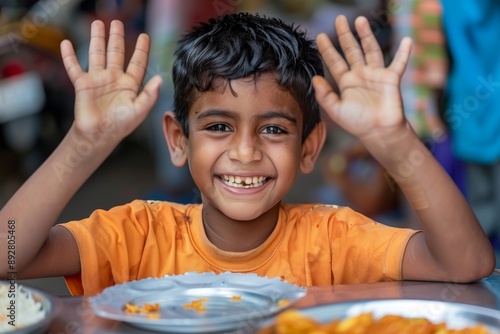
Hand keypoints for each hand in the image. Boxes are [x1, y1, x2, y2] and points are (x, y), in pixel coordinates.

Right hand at [60, 20, 160, 140]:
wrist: (99, 135)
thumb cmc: (121, 126)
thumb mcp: (139, 110)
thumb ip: (149, 95)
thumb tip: (159, 79)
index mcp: (130, 84)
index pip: (137, 63)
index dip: (141, 49)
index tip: (144, 36)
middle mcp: (114, 79)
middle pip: (116, 53)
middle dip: (117, 37)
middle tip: (117, 22)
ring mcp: (98, 80)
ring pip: (97, 54)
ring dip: (97, 39)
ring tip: (97, 24)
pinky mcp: (83, 85)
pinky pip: (74, 67)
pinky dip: (69, 56)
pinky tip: (66, 43)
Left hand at [313, 16, 411, 141]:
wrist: (379, 132)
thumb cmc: (357, 123)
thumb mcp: (336, 110)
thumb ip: (325, 96)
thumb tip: (315, 79)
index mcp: (346, 82)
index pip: (334, 61)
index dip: (327, 49)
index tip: (319, 35)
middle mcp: (360, 75)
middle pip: (351, 50)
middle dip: (345, 34)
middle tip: (339, 18)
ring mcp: (376, 75)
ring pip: (371, 50)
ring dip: (366, 35)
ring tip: (360, 20)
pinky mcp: (391, 79)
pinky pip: (399, 63)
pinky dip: (404, 53)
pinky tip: (407, 40)